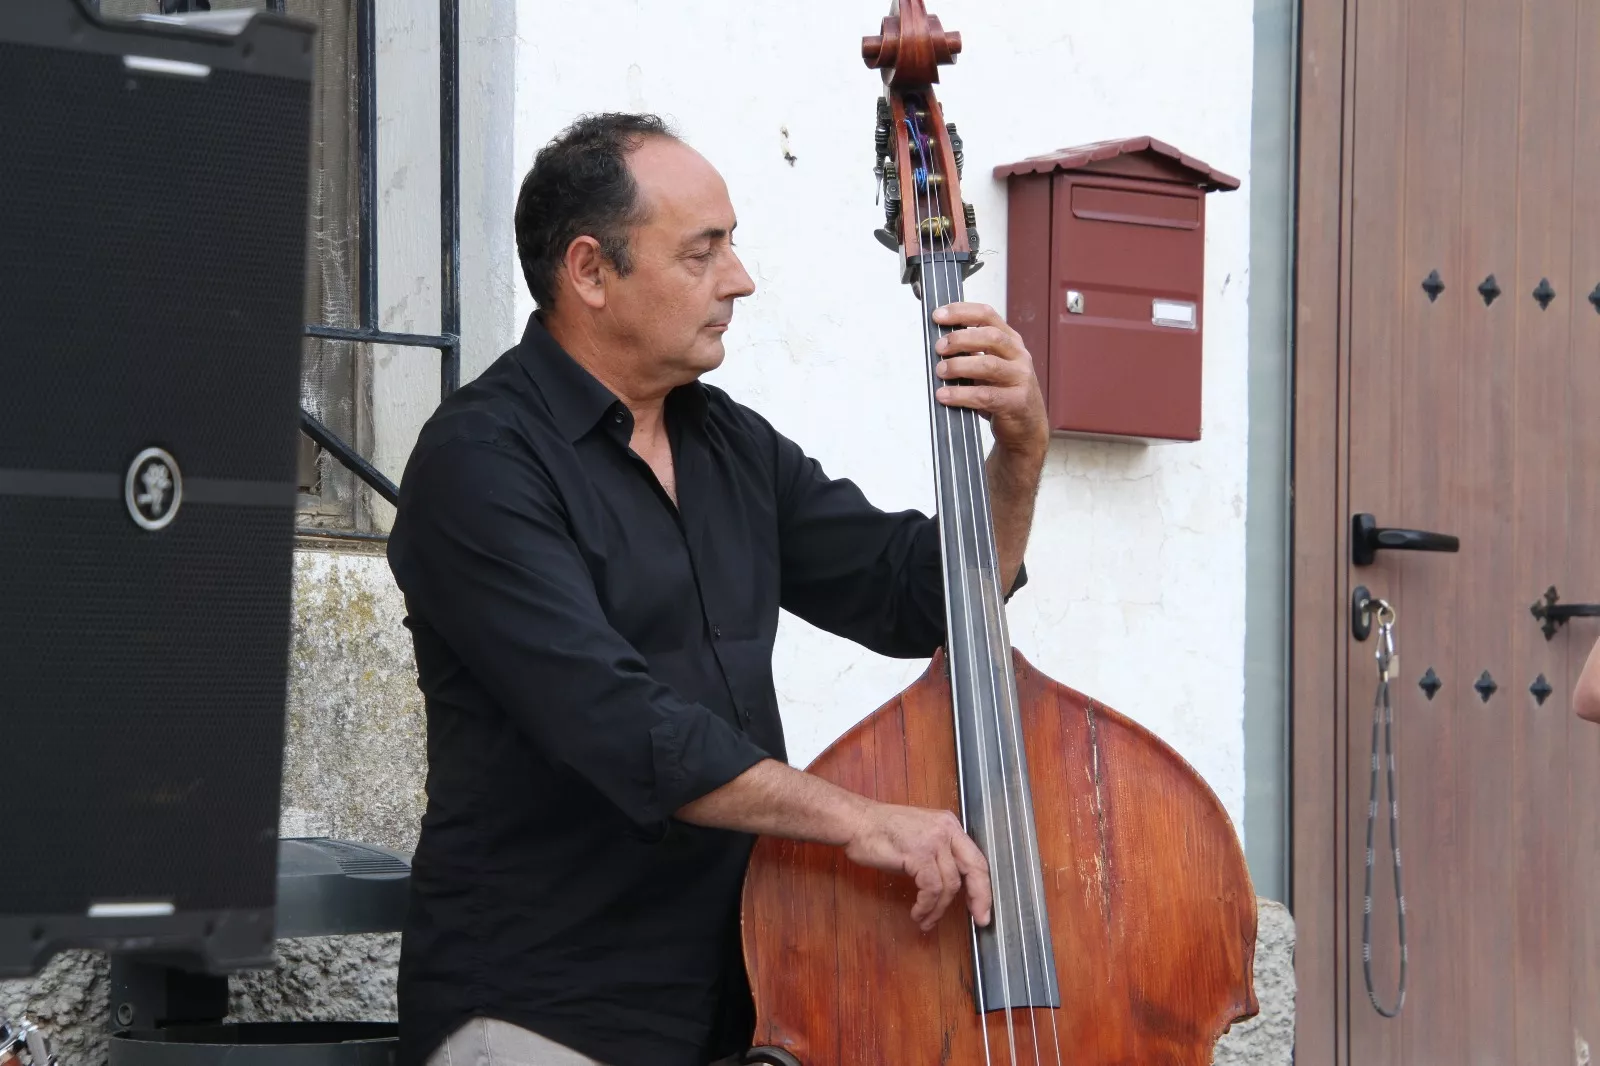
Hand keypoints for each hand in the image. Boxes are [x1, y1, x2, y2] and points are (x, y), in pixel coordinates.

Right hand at [843, 801, 992, 931]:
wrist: (856, 822)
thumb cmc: (881, 832)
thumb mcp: (920, 838)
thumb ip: (939, 856)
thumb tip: (950, 886)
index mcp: (949, 825)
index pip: (976, 858)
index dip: (983, 886)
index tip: (983, 907)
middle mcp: (946, 829)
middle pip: (974, 868)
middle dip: (980, 898)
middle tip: (980, 919)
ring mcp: (933, 840)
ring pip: (950, 884)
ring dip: (938, 909)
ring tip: (926, 919)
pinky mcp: (918, 853)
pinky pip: (931, 888)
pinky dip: (926, 905)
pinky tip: (918, 912)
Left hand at [931, 302, 1048, 458]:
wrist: (1026, 428)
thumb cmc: (1003, 394)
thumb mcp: (989, 368)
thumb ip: (971, 353)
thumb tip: (938, 343)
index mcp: (1010, 341)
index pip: (987, 315)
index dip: (961, 312)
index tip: (938, 316)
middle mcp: (1018, 356)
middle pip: (990, 336)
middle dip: (960, 339)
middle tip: (939, 348)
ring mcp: (1020, 378)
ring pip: (989, 365)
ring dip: (959, 366)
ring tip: (940, 371)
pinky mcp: (1016, 402)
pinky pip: (986, 395)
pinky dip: (961, 395)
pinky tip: (944, 396)